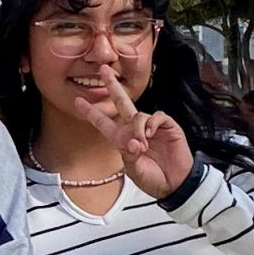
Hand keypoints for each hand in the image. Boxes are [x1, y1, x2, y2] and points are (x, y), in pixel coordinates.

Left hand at [74, 77, 194, 195]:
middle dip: (112, 86)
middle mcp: (135, 130)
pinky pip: (156, 116)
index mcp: (122, 141)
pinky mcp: (167, 126)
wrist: (176, 184)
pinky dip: (152, 124)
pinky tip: (151, 134)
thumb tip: (134, 141)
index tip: (77, 101)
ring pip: (138, 114)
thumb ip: (131, 156)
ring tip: (143, 145)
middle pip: (121, 103)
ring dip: (138, 129)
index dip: (91, 113)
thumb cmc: (154, 180)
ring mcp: (151, 127)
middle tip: (104, 70)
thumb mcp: (136, 172)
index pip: (104, 123)